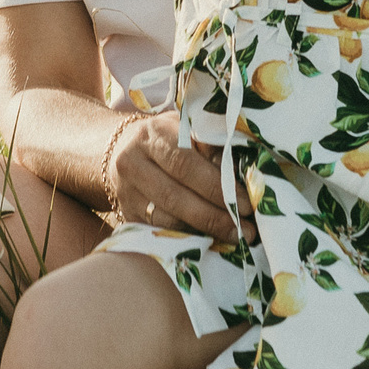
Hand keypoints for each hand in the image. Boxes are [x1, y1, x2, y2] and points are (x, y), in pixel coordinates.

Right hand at [107, 115, 250, 241]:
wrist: (122, 149)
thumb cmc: (168, 137)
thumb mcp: (189, 130)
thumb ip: (212, 146)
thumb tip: (245, 174)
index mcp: (153, 135)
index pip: (185, 163)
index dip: (217, 186)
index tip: (246, 203)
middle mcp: (132, 163)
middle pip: (175, 196)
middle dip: (215, 216)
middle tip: (246, 229)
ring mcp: (126, 191)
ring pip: (166, 219)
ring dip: (204, 231)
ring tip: (235, 236)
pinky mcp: (126, 214)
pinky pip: (160, 231)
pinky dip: (188, 237)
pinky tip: (210, 239)